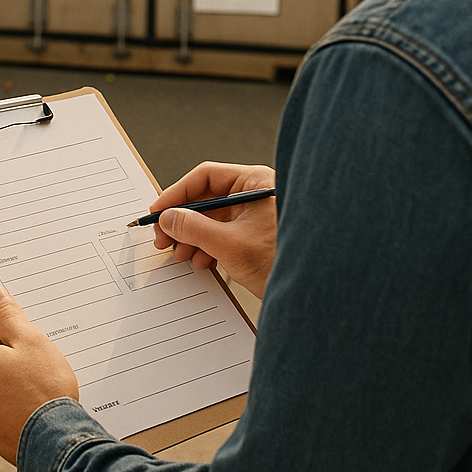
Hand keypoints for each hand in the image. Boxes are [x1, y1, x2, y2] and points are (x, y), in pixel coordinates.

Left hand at [0, 286, 78, 464]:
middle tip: (35, 364)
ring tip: (36, 389)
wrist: (55, 443)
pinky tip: (33, 407)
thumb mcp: (29, 340)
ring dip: (10, 381)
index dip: (5, 329)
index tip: (23, 338)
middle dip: (8, 357)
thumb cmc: (43, 390)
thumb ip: (7, 315)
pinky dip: (12, 403)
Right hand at [151, 162, 277, 298]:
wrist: (312, 295)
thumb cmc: (283, 261)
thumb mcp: (229, 244)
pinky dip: (207, 246)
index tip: (159, 210)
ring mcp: (255, 216)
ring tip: (181, 254)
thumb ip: (193, 228)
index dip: (177, 193)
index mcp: (254, 183)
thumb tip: (168, 218)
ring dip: (192, 237)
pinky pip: (222, 233)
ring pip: (212, 219)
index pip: (205, 177)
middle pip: (206, 198)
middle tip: (163, 236)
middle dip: (183, 220)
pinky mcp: (255, 236)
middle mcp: (254, 194)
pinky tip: (202, 260)